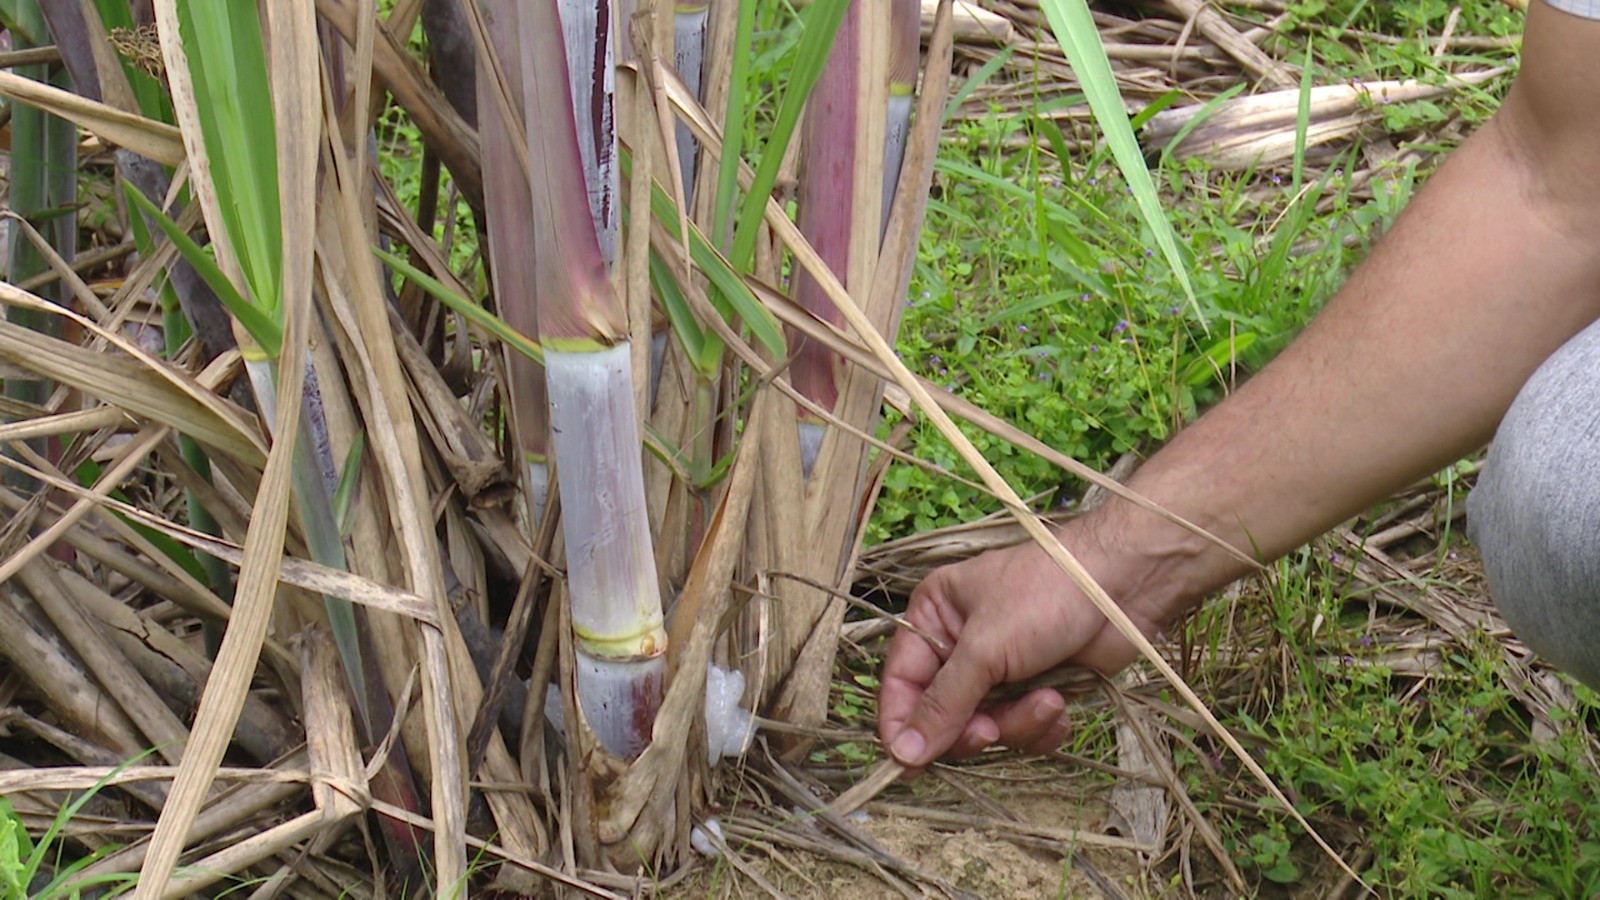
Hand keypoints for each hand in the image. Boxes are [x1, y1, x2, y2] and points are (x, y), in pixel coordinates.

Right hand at [876, 522, 1159, 770]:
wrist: (1126, 583)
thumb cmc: (1047, 594)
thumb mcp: (986, 647)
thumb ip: (944, 703)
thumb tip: (901, 754)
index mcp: (933, 617)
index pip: (900, 682)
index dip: (902, 725)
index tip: (909, 764)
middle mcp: (960, 645)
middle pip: (943, 715)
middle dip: (972, 728)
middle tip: (991, 730)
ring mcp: (1001, 669)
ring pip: (987, 727)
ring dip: (1017, 724)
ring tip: (1047, 701)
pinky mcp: (1038, 687)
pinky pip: (1023, 729)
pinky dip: (1041, 725)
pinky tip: (1061, 705)